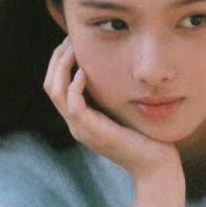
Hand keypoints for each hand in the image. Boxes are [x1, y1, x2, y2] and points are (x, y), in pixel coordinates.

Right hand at [43, 38, 180, 180]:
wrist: (155, 167)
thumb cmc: (146, 139)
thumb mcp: (125, 110)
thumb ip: (114, 95)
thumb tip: (116, 69)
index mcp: (81, 119)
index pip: (55, 85)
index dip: (60, 61)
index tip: (74, 41)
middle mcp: (76, 124)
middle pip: (50, 85)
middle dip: (58, 58)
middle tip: (71, 39)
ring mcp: (82, 130)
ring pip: (56, 92)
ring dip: (62, 67)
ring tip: (74, 49)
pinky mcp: (93, 132)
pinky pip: (73, 106)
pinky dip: (75, 86)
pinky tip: (85, 71)